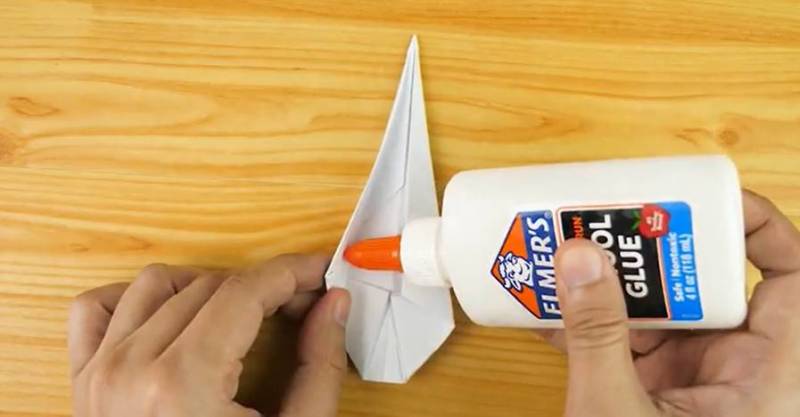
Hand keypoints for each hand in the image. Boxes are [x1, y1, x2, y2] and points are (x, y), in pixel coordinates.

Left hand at [68, 254, 349, 416]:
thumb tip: (332, 306)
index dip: (292, 273)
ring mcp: (99, 376)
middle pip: (211, 285)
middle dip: (264, 286)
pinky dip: (136, 299)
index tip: (319, 271)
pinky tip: (172, 314)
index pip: (246, 291)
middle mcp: (131, 371)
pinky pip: (97, 309)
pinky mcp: (83, 384)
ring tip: (242, 313)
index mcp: (183, 385)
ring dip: (207, 287)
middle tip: (300, 306)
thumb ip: (319, 367)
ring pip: (157, 284)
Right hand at [542, 191, 799, 416]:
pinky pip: (627, 340)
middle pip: (707, 285)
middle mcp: (734, 371)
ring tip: (568, 253)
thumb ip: (597, 336)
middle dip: (654, 250)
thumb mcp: (616, 410)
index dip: (757, 228)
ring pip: (661, 312)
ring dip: (613, 284)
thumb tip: (579, 257)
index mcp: (763, 377)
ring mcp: (692, 380)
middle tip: (612, 220)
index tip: (703, 202)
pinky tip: (550, 304)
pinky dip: (591, 322)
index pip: (789, 280)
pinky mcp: (655, 391)